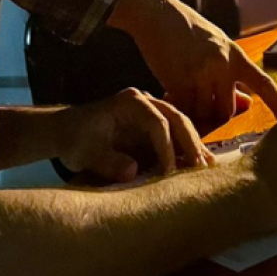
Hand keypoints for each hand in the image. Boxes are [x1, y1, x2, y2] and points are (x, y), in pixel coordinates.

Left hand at [52, 88, 210, 182]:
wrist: (67, 133)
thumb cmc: (74, 139)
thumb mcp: (84, 153)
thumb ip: (107, 161)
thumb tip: (134, 171)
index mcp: (129, 102)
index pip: (156, 122)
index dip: (166, 148)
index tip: (169, 173)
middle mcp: (145, 102)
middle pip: (175, 118)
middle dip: (190, 143)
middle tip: (201, 169)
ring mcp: (152, 113)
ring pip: (181, 125)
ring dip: (194, 146)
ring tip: (209, 168)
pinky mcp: (154, 127)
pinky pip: (176, 136)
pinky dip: (188, 150)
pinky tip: (203, 165)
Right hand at [111, 0, 276, 130]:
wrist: (155, 13)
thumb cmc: (185, 27)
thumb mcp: (215, 44)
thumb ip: (230, 71)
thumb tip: (245, 103)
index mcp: (234, 54)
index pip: (262, 83)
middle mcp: (221, 65)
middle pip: (227, 110)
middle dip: (214, 113)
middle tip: (198, 105)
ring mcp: (200, 74)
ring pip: (204, 112)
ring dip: (193, 111)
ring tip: (181, 98)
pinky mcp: (177, 80)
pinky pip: (183, 107)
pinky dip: (176, 106)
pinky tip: (168, 94)